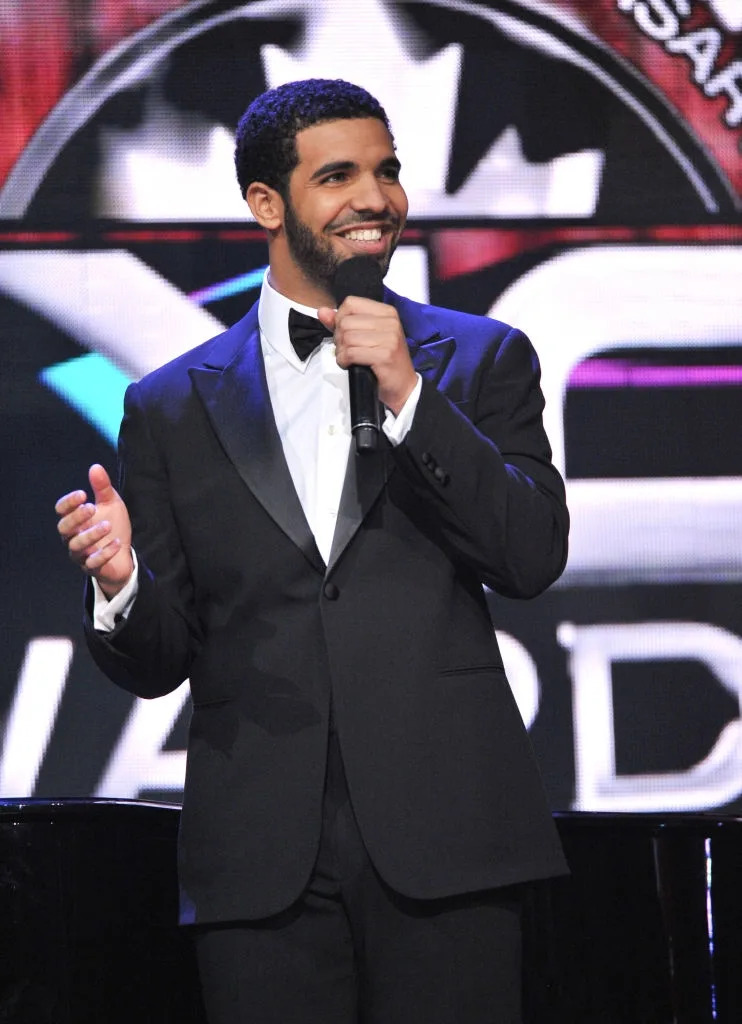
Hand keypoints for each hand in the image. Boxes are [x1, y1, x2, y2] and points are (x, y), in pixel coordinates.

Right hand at [55, 464, 133, 598]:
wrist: (124, 555)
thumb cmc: (113, 527)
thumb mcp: (111, 504)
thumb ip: (102, 488)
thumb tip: (95, 467)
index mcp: (74, 520)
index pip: (61, 511)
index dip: (68, 503)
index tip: (83, 494)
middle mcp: (72, 537)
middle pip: (64, 528)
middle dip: (76, 518)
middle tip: (91, 508)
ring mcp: (81, 554)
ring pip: (76, 546)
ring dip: (91, 535)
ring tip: (107, 525)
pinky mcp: (92, 568)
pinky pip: (93, 563)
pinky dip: (104, 553)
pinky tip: (117, 542)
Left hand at [317, 297, 416, 414]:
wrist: (403, 386)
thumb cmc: (384, 360)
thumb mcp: (366, 336)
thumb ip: (343, 322)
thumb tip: (322, 311)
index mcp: (387, 312)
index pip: (350, 303)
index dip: (340, 319)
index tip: (347, 334)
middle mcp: (390, 322)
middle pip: (346, 322)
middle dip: (340, 339)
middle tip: (348, 351)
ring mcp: (389, 338)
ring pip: (347, 338)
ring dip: (342, 352)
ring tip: (350, 359)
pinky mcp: (384, 355)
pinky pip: (351, 353)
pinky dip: (344, 361)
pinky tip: (351, 365)